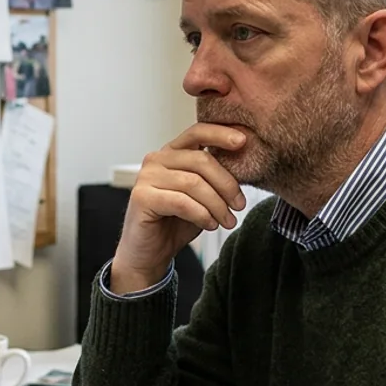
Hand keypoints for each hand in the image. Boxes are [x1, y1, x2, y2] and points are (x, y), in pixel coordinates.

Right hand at [108, 123, 247, 293]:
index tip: (244, 142)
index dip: (221, 134)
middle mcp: (156, 160)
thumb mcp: (202, 196)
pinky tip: (210, 224)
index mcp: (171, 153)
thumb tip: (244, 163)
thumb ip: (214, 178)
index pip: (197, 132)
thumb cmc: (175, 223)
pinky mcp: (142, 197)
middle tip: (239, 205)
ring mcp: (146, 177)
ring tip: (227, 221)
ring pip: (194, 183)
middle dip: (227, 184)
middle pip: (201, 160)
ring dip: (217, 205)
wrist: (149, 254)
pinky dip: (202, 214)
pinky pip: (182, 202)